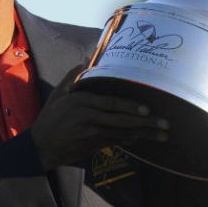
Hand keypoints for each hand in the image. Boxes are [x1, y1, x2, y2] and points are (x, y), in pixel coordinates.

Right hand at [31, 64, 168, 170]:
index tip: (147, 110)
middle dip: (146, 123)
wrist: (42, 146)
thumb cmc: (50, 118)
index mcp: (83, 103)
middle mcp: (90, 118)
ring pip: (124, 133)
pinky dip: (131, 139)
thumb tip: (84, 60)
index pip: (111, 104)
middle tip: (165, 124)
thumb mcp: (58, 94)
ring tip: (163, 135)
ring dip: (144, 134)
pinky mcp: (94, 145)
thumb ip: (72, 77)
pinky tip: (144, 138)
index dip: (130, 107)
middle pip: (122, 120)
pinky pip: (117, 141)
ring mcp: (93, 134)